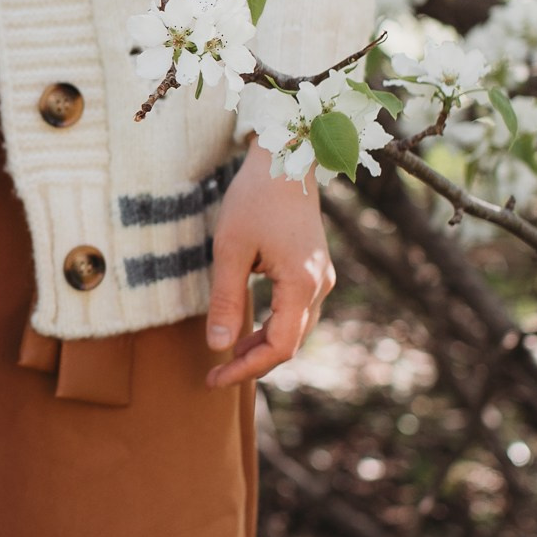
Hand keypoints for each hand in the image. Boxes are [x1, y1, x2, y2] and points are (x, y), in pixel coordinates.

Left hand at [203, 144, 335, 389]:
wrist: (286, 158)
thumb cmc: (255, 198)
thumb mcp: (230, 249)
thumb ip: (226, 300)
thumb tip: (218, 346)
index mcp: (302, 283)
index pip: (279, 347)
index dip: (247, 368)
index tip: (216, 378)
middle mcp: (319, 285)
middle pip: (290, 343)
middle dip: (253, 363)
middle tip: (215, 375)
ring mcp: (321, 277)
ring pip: (295, 329)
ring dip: (263, 346)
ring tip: (227, 355)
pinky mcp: (316, 269)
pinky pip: (296, 311)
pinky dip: (272, 326)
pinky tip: (247, 329)